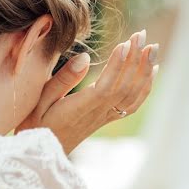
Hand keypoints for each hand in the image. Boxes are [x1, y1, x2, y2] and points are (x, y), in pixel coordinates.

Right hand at [16, 30, 157, 153]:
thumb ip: (62, 80)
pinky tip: (151, 70)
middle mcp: (97, 113)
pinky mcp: (107, 118)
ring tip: (152, 47)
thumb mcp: (40, 100)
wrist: (41, 153)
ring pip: (132, 94)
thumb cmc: (36, 123)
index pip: (106, 86)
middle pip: (124, 86)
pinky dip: (145, 86)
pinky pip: (132, 104)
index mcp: (80, 108)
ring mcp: (105, 116)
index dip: (118, 65)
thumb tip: (85, 57)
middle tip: (142, 35)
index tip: (125, 43)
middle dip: (135, 59)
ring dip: (144, 70)